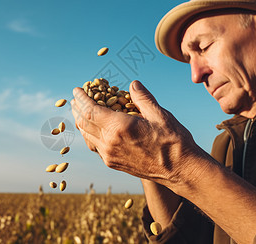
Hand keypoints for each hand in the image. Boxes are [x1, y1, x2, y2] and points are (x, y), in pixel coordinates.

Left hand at [71, 80, 200, 188]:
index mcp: (119, 127)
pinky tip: (92, 129)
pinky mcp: (113, 163)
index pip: (90, 110)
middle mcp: (110, 143)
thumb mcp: (159, 114)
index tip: (77, 89)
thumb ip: (142, 97)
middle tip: (76, 99)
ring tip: (80, 111)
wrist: (180, 170)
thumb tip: (132, 84)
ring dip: (81, 122)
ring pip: (87, 136)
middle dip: (77, 109)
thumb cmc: (173, 141)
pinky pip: (95, 146)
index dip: (82, 98)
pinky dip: (89, 134)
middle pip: (84, 123)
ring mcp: (110, 155)